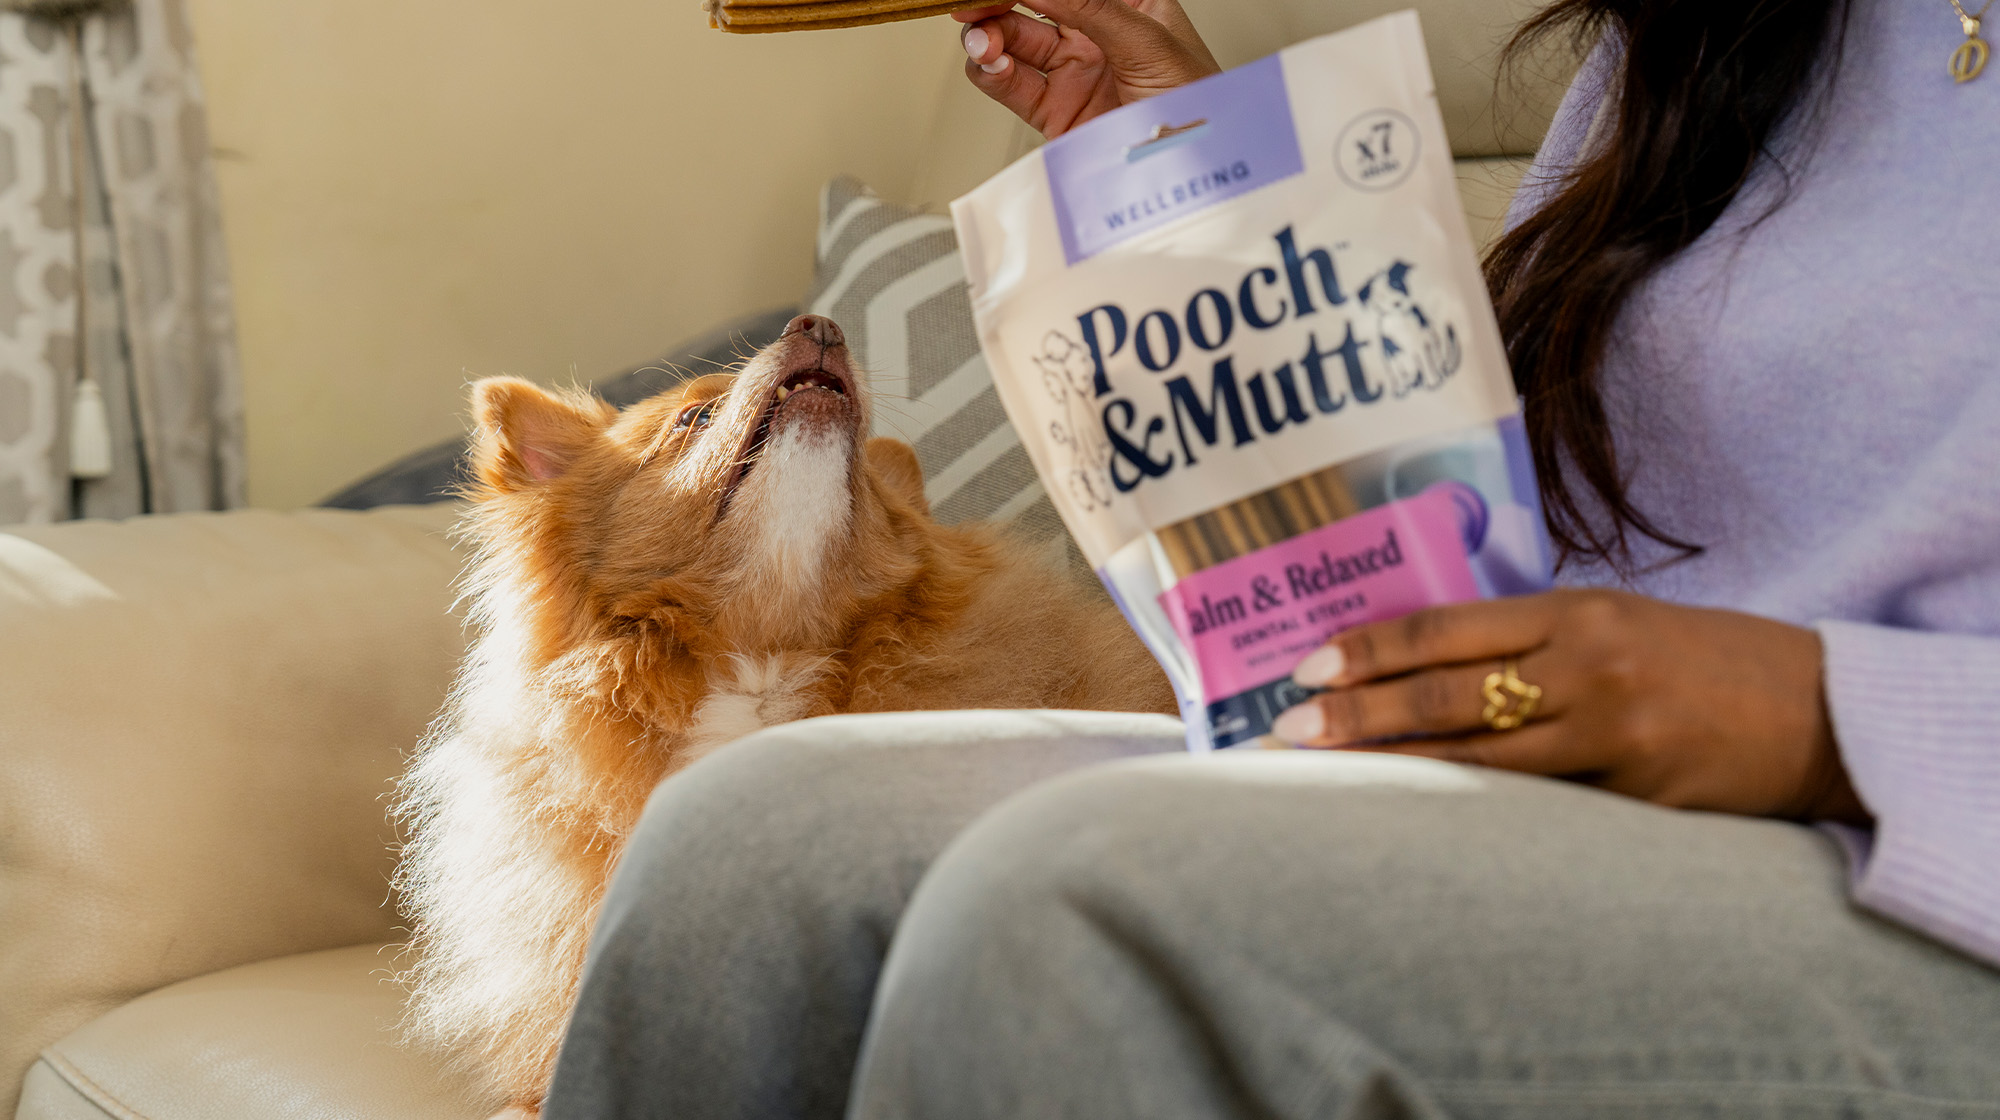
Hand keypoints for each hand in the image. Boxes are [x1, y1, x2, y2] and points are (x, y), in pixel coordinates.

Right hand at [952, 0, 1220, 138]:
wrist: (1194, 174)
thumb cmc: (1197, 108)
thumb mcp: (1148, 43)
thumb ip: (1091, 7)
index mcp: (1130, 5)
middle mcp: (1097, 35)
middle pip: (1034, 5)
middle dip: (999, 3)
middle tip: (974, 6)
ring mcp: (1074, 73)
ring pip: (1015, 41)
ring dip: (990, 36)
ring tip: (983, 40)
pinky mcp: (1055, 112)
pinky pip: (1012, 83)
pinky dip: (991, 72)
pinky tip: (989, 63)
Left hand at [1270, 589, 1871, 824]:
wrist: (1823, 714)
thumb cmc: (1705, 660)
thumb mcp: (1616, 621)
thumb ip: (1531, 638)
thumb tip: (1419, 660)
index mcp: (1576, 613)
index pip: (1446, 629)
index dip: (1369, 650)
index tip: (1306, 669)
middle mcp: (1587, 668)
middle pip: (1445, 695)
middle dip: (1357, 716)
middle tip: (1287, 733)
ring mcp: (1612, 739)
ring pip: (1477, 760)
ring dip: (1394, 768)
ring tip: (1327, 777)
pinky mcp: (1635, 802)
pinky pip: (1534, 808)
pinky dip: (1471, 811)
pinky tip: (1415, 818)